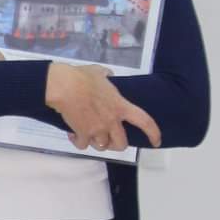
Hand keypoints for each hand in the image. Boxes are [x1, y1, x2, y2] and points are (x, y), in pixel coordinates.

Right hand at [46, 61, 161, 151]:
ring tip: (88, 134)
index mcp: (120, 106)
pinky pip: (83, 146)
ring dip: (96, 142)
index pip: (144, 122)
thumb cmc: (82, 77)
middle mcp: (112, 121)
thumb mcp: (100, 72)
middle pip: (121, 144)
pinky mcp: (82, 134)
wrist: (63, 86)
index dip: (153, 133)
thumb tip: (107, 76)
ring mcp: (97, 130)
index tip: (156, 142)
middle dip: (116, 144)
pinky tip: (74, 134)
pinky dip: (79, 142)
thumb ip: (107, 77)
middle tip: (108, 139)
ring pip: (102, 147)